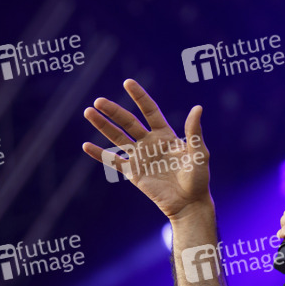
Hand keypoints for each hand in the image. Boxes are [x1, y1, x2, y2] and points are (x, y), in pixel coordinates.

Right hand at [82, 79, 211, 220]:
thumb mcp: (199, 153)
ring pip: (117, 138)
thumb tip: (197, 107)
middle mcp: (150, 143)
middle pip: (129, 122)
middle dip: (114, 111)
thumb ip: (194, 132)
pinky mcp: (133, 173)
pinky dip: (99, 154)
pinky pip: (113, 161)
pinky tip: (86, 145)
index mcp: (166, 135)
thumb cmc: (197, 178)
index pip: (150, 111)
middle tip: (98, 101)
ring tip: (88, 112)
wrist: (189, 203)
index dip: (139, 97)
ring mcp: (140, 157)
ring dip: (103, 126)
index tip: (127, 82)